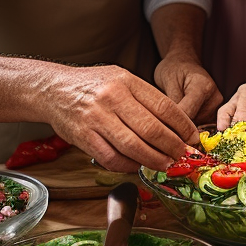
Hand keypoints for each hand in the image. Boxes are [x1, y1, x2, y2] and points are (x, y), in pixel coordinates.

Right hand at [45, 65, 197, 172]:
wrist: (53, 90)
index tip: (192, 138)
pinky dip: (128, 166)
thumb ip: (145, 99)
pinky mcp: (83, 137)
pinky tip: (138, 166)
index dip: (183, 126)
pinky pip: (111, 158)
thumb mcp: (121, 79)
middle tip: (182, 155)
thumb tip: (175, 125)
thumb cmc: (93, 86)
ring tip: (166, 164)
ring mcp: (96, 118)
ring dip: (154, 160)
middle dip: (172, 147)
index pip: (164, 106)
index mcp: (126, 81)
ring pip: (133, 147)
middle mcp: (112, 98)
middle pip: (152, 129)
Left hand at [155, 54, 221, 128]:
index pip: (188, 114)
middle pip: (194, 124)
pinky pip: (198, 126)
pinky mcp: (212, 114)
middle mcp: (215, 99)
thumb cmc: (174, 68)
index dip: (172, 123)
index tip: (157, 128)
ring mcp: (216, 108)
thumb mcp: (168, 81)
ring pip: (195, 128)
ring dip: (181, 126)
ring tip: (169, 115)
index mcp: (204, 87)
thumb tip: (171, 124)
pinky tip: (177, 117)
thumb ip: (172, 103)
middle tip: (160, 121)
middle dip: (176, 126)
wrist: (184, 62)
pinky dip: (186, 125)